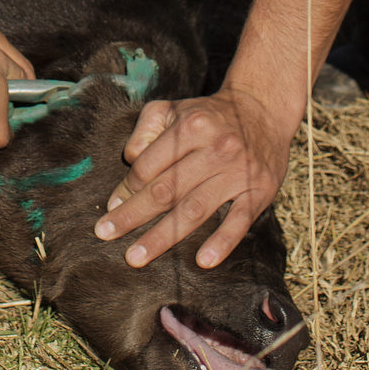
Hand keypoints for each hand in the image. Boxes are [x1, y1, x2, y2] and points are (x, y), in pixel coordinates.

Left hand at [96, 89, 290, 268]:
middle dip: (132, 215)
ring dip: (162, 236)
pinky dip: (222, 242)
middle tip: (105, 235)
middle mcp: (214, 149)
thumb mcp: (174, 108)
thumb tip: (130, 161)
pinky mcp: (259, 191)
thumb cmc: (208, 115)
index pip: (149, 165)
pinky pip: (239, 221)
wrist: (263, 109)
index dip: (126, 188)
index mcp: (190, 127)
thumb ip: (145, 129)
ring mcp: (237, 172)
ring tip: (135, 257)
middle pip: (166, 190)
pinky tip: (203, 261)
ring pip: (194, 209)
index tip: (111, 207)